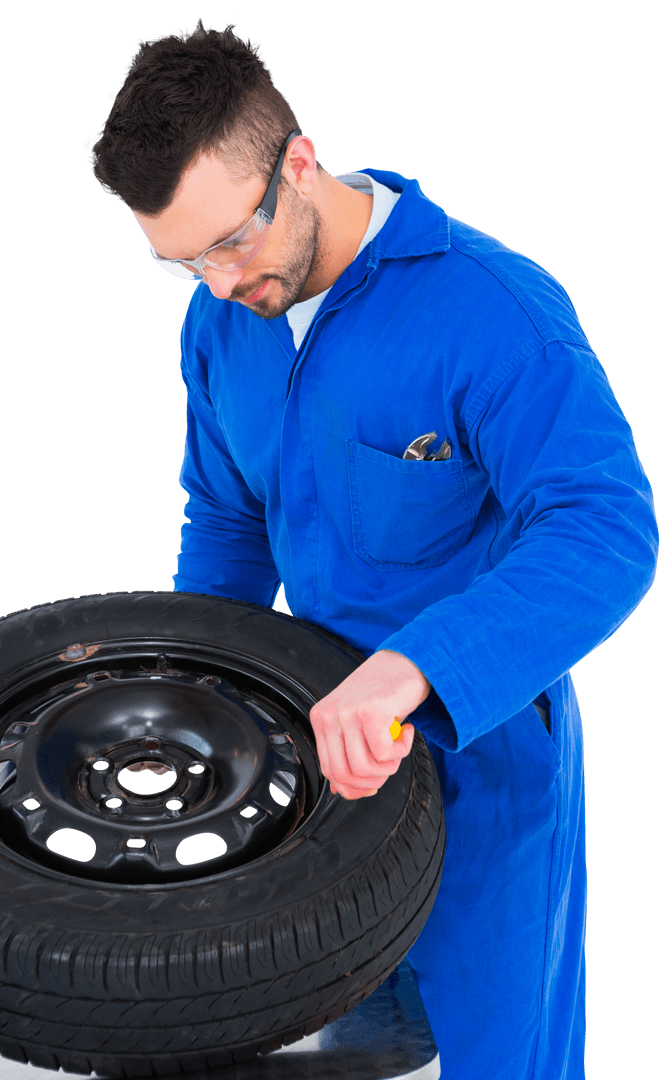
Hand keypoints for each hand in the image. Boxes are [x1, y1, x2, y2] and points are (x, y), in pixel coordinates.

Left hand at [308, 649, 430, 799]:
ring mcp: (348, 712)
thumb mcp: (358, 723)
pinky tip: (407, 731)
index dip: (352, 787)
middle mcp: (329, 715)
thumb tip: (342, 790)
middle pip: (344, 774)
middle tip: (390, 766)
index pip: (328, 770)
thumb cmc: (385, 693)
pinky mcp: (371, 711)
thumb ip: (347, 752)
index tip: (371, 786)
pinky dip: (402, 750)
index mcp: (321, 719)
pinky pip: (385, 754)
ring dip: (389, 766)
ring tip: (399, 746)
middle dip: (372, 782)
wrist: (408, 661)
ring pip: (364, 768)